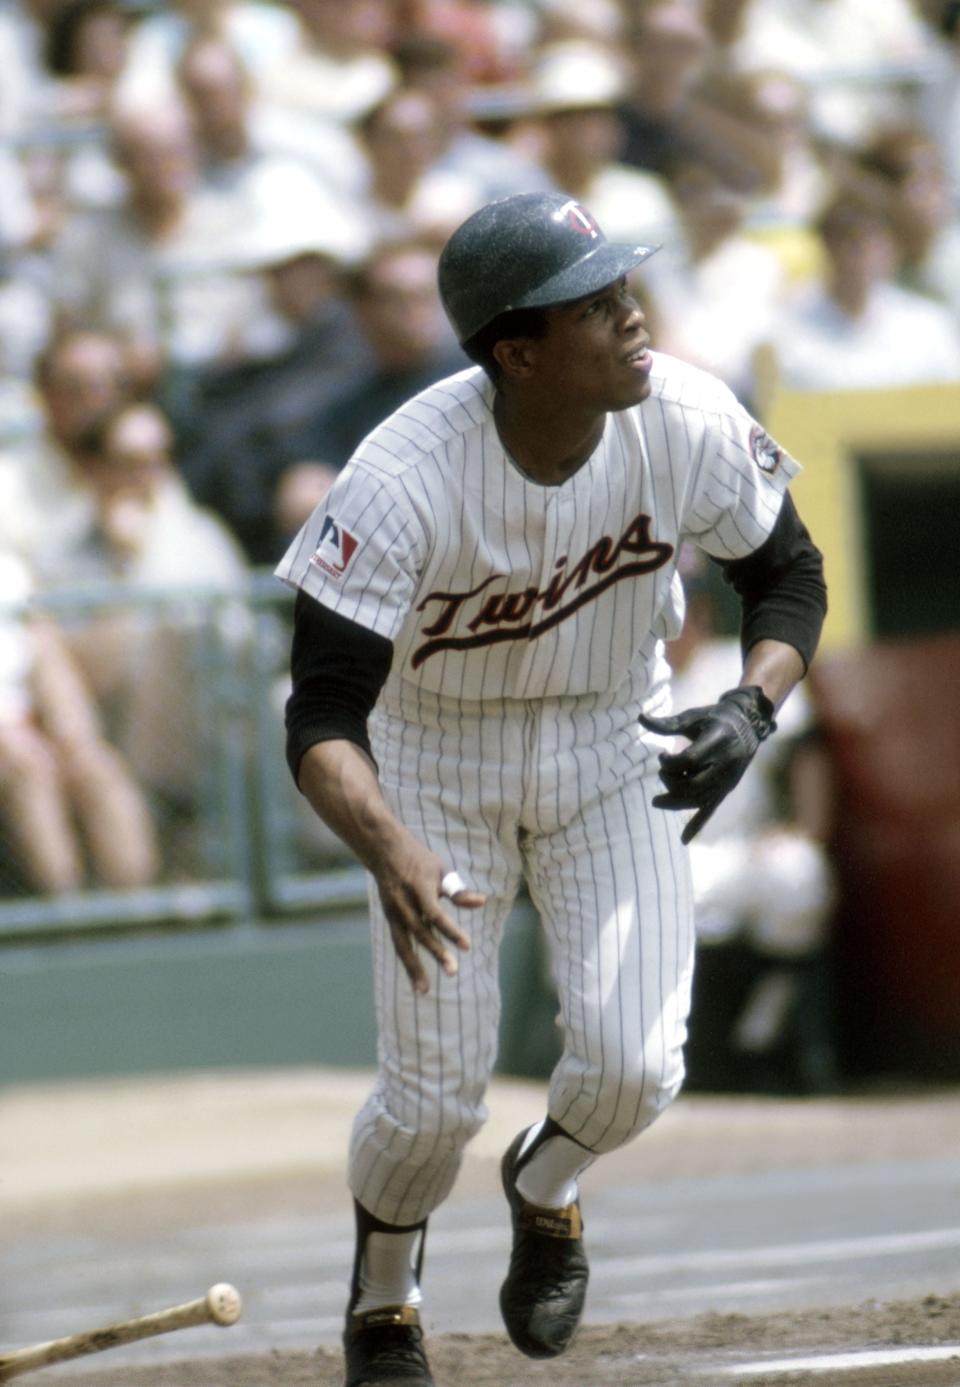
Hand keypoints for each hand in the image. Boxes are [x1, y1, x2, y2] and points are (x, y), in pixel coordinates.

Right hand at [375, 843, 484, 993]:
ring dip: (414, 968)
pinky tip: (416, 981)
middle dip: (436, 953)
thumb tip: (480, 903)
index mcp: (418, 889)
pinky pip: (399, 944)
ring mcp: (393, 912)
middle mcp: (403, 903)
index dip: (451, 931)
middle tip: (453, 971)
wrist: (383, 850)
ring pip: (403, 944)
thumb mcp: (440, 870)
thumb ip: (458, 891)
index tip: (467, 946)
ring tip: (424, 991)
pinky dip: (407, 962)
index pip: (436, 915)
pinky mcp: (389, 919)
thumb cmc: (419, 859)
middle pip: (420, 932)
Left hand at [639, 686, 776, 843]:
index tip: (662, 755)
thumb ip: (667, 724)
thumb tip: (641, 717)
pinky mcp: (727, 789)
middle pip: (694, 784)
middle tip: (662, 773)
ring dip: (676, 802)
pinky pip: (711, 809)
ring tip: (657, 801)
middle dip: (671, 782)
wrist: (748, 725)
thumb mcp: (693, 717)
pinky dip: (697, 825)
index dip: (670, 762)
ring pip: (700, 799)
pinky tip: (684, 839)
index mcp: (718, 742)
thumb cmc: (715, 718)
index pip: (689, 760)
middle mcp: (725, 763)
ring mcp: (727, 779)